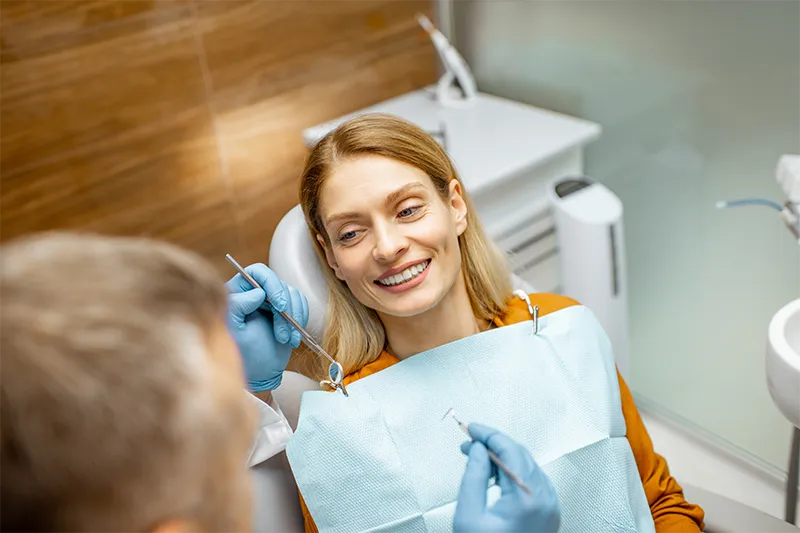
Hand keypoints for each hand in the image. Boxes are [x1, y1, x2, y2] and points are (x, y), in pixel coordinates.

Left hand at [226, 263, 308, 391]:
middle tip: (283, 334)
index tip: (280, 306)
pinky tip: (293, 337)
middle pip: (279, 284)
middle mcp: (255, 292)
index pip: (258, 272)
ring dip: (295, 317)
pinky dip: (301, 319)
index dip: (272, 284)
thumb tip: (258, 293)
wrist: (259, 373)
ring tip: (287, 339)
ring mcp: (272, 301)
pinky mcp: (286, 311)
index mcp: (238, 292)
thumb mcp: (235, 332)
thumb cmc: (243, 355)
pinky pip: (300, 304)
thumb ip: (238, 307)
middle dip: (286, 309)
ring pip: (292, 294)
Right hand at [453, 424, 560, 532]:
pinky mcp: (549, 512)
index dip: (488, 435)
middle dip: (493, 445)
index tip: (471, 429)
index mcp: (526, 499)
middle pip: (520, 455)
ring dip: (503, 458)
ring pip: (527, 466)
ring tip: (479, 460)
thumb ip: (473, 477)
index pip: (510, 450)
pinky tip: (496, 475)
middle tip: (470, 444)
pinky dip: (514, 472)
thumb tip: (478, 449)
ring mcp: (550, 507)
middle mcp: (545, 500)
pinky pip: (533, 480)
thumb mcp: (469, 515)